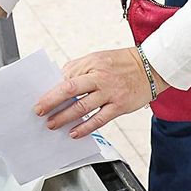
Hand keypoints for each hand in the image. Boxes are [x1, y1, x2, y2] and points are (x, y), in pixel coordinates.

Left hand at [34, 48, 169, 138]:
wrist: (151, 67)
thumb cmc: (122, 63)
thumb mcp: (98, 58)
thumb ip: (79, 69)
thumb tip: (59, 82)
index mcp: (92, 63)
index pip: (66, 76)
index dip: (51, 89)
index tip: (40, 98)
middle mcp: (100, 77)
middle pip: (70, 90)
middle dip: (51, 102)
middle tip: (39, 111)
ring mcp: (110, 92)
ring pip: (82, 107)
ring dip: (64, 117)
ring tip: (53, 124)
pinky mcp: (119, 106)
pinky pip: (99, 119)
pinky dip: (85, 127)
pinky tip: (74, 132)